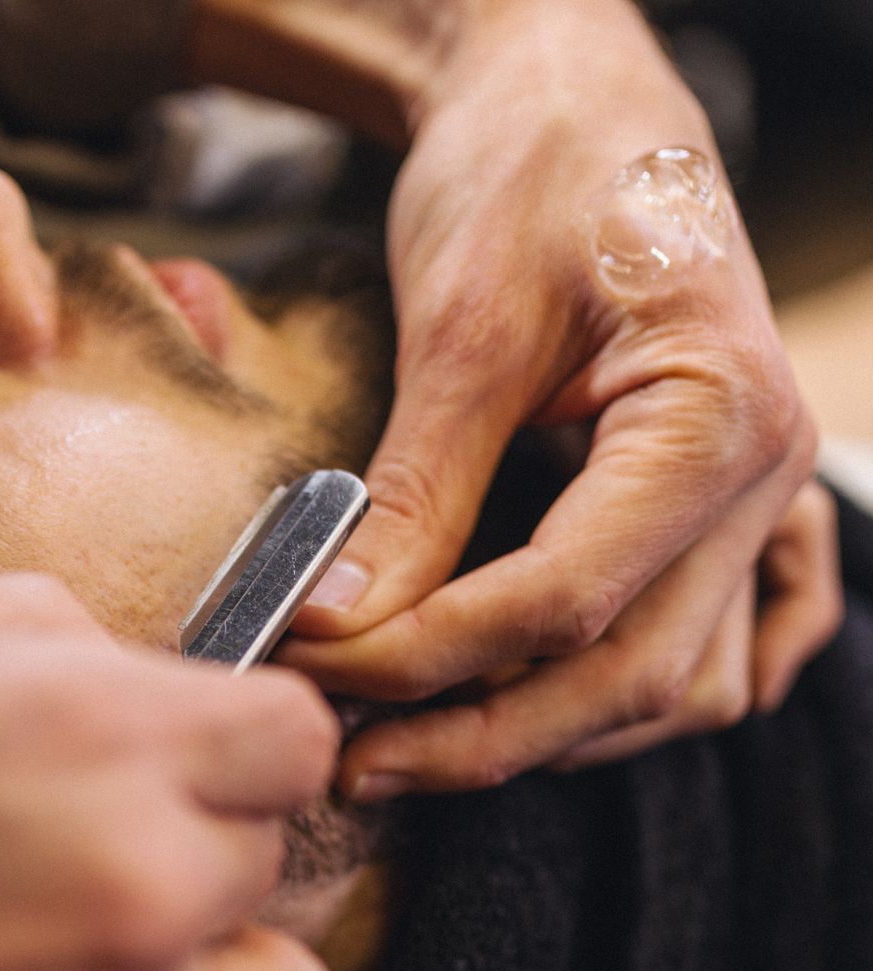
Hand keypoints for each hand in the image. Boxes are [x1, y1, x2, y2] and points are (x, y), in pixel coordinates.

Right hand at [0, 575, 338, 970]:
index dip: (229, 725)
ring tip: (40, 943)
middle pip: (270, 874)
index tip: (175, 734)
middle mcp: (133, 910)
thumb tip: (103, 665)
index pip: (296, 733)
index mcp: (101, 740)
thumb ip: (26, 638)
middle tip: (60, 831)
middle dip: (188, 839)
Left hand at [273, 0, 839, 796]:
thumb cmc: (528, 177)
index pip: (566, 600)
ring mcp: (758, 500)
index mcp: (715, 416)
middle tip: (354, 766)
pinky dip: (637, 700)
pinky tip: (563, 723)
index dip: (429, 659)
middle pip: (628, 675)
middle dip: (480, 737)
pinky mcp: (716, 508)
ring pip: (671, 685)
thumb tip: (337, 622)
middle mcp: (762, 477)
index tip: (315, 672)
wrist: (570, 98)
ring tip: (416, 747)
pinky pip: (718, 647)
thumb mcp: (461, 327)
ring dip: (548, 735)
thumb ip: (412, 488)